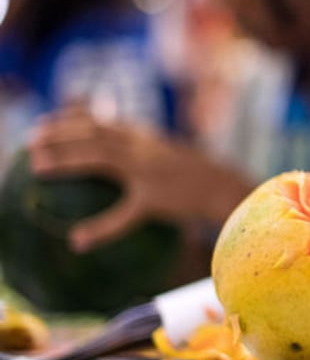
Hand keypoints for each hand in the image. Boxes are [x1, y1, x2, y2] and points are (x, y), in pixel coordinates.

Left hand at [28, 107, 252, 251]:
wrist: (228, 189)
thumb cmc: (199, 180)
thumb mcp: (170, 159)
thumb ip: (142, 156)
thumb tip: (116, 163)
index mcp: (146, 139)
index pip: (102, 121)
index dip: (69, 118)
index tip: (43, 122)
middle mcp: (144, 148)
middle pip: (95, 133)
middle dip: (60, 133)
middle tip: (30, 141)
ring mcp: (149, 171)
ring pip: (101, 158)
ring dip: (67, 160)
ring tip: (38, 167)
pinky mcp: (156, 199)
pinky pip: (124, 214)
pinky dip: (100, 228)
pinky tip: (78, 240)